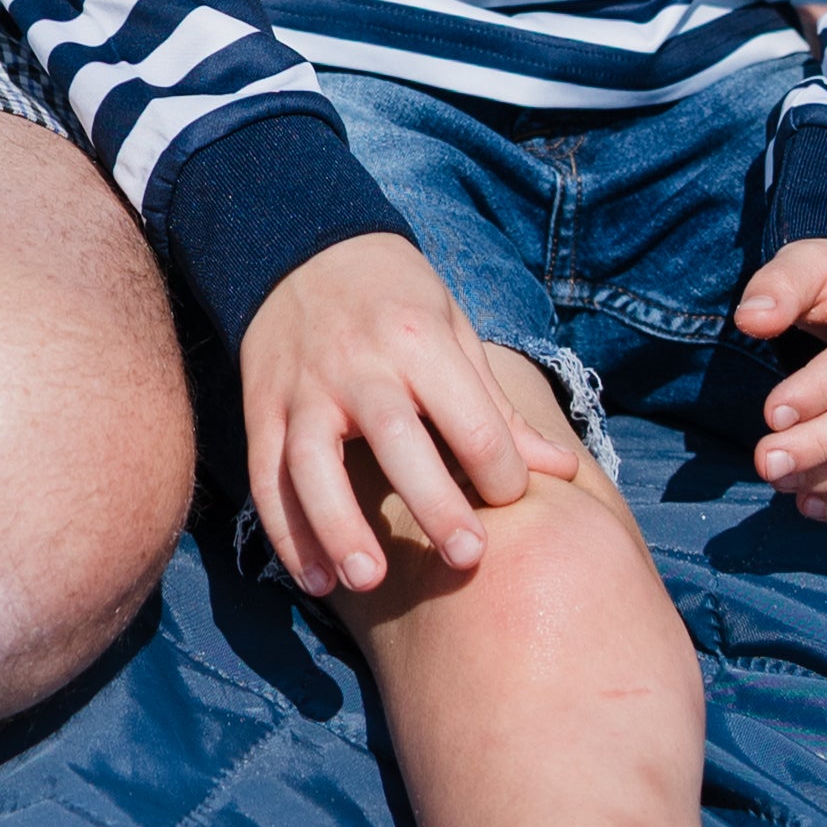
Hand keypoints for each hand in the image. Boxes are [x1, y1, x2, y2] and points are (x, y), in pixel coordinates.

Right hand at [238, 231, 587, 601]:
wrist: (301, 245)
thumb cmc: (395, 297)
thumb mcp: (452, 328)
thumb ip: (498, 406)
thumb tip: (564, 472)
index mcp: (417, 337)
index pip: (470, 417)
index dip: (501, 470)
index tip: (510, 498)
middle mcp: (358, 363)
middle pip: (396, 439)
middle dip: (434, 503)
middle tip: (468, 558)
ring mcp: (304, 388)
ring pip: (314, 463)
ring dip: (339, 526)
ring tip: (370, 580)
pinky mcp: (262, 409)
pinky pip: (267, 477)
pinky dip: (287, 533)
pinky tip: (316, 580)